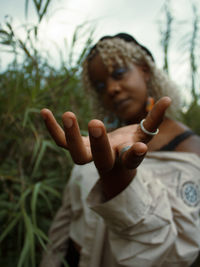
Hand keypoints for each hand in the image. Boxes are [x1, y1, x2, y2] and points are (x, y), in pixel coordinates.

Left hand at [41, 96, 170, 198]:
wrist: (113, 164)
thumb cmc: (130, 146)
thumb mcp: (144, 133)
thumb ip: (155, 118)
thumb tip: (168, 99)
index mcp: (126, 158)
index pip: (131, 160)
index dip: (134, 155)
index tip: (140, 148)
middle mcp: (107, 160)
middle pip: (101, 158)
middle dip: (99, 143)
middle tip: (96, 123)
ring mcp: (89, 156)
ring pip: (76, 154)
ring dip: (71, 135)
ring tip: (67, 114)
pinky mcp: (76, 148)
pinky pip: (61, 142)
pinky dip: (52, 129)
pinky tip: (44, 111)